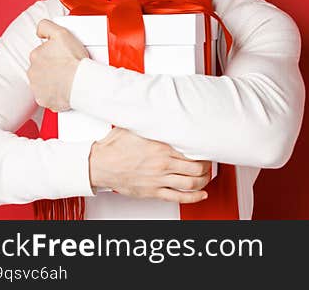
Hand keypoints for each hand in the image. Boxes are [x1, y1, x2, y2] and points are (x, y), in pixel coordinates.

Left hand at [28, 19, 88, 111]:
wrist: (82, 83)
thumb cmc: (74, 60)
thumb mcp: (61, 33)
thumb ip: (45, 26)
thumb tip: (39, 31)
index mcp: (35, 56)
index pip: (42, 54)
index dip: (54, 55)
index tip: (64, 58)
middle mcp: (32, 72)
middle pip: (42, 69)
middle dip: (52, 69)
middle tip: (68, 69)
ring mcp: (37, 87)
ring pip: (44, 83)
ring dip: (53, 82)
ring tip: (68, 80)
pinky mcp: (43, 100)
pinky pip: (47, 97)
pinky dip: (55, 94)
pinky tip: (65, 90)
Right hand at [89, 127, 211, 203]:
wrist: (99, 164)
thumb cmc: (115, 147)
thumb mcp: (137, 127)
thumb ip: (154, 122)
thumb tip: (165, 111)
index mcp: (161, 147)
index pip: (193, 150)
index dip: (204, 150)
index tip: (207, 148)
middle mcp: (162, 164)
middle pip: (197, 168)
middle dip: (207, 166)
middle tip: (209, 163)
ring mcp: (158, 180)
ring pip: (191, 184)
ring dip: (204, 181)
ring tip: (206, 177)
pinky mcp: (153, 192)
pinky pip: (179, 197)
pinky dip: (194, 197)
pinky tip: (201, 194)